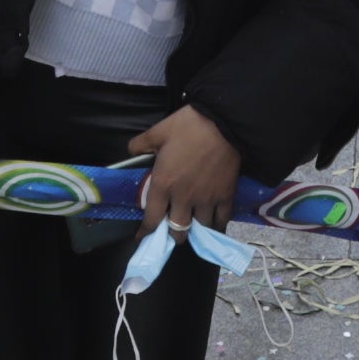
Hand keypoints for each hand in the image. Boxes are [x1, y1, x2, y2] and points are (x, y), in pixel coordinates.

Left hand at [128, 107, 240, 232]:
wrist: (224, 123)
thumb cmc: (188, 127)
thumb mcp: (157, 132)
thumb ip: (140, 145)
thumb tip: (132, 152)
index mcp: (163, 185)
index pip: (152, 219)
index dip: (146, 232)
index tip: (143, 236)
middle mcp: (183, 198)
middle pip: (177, 231)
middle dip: (172, 235)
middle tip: (171, 230)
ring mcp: (206, 200)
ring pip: (200, 229)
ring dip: (194, 230)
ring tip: (193, 226)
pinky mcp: (226, 196)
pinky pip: (221, 220)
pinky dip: (216, 225)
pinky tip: (213, 223)